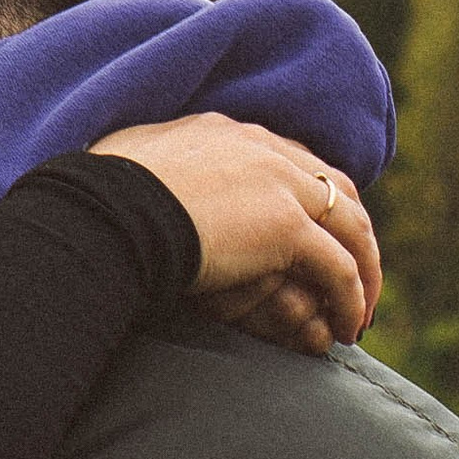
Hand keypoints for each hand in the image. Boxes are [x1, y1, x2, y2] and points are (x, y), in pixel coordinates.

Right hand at [87, 112, 381, 353]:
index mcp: (229, 132)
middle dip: (352, 233)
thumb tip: (126, 174)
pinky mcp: (287, 225)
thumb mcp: (126, 165)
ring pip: (351, 226)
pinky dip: (350, 296)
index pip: (293, 161)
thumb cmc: (95, 197)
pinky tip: (347, 325)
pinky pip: (338, 266)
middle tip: (355, 275)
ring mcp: (281, 183)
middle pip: (335, 187)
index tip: (316, 235)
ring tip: (358, 312)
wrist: (105, 210)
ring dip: (363, 270)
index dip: (312, 199)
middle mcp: (264, 148)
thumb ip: (149, 167)